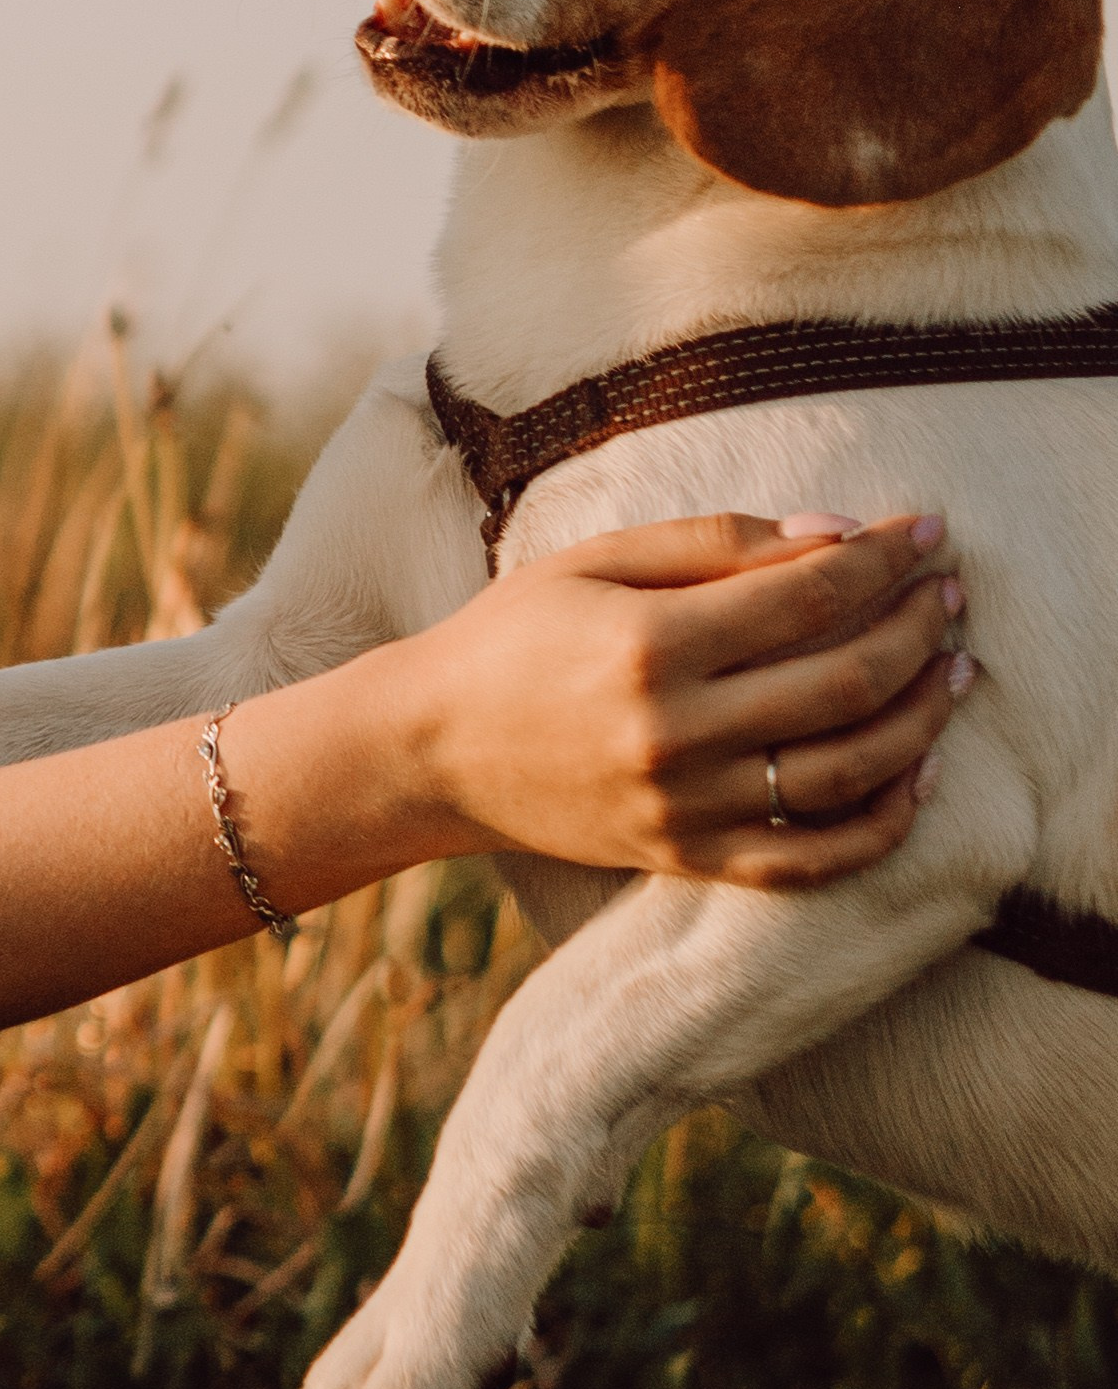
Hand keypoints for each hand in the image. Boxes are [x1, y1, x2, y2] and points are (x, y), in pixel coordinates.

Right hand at [401, 512, 968, 888]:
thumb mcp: (596, 559)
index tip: (924, 531)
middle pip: (845, 679)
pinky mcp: (689, 857)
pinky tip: (914, 774)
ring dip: (921, 716)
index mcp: (652, 641)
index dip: (881, 560)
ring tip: (952, 670)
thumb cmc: (514, 634)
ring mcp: (687, 806)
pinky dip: (882, 822)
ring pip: (849, 770)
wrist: (435, 747)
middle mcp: (677, 731)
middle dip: (916, 627)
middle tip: (948, 594)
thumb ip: (714, 541)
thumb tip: (833, 534)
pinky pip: (814, 856)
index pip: (808, 595)